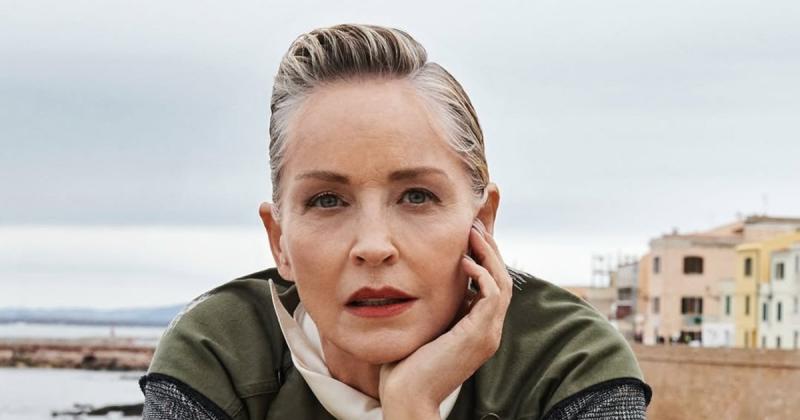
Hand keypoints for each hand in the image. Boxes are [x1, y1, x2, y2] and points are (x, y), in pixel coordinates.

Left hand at [379, 219, 513, 418]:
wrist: (407, 395)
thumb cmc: (407, 365)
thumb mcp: (424, 325)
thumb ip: (433, 305)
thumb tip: (421, 279)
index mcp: (478, 329)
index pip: (492, 285)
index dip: (484, 257)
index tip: (468, 233)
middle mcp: (488, 330)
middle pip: (503, 279)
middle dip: (490, 249)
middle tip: (475, 224)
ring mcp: (488, 334)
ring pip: (503, 283)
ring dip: (489, 254)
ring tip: (473, 232)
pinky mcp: (480, 335)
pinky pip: (493, 295)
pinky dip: (482, 273)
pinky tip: (463, 260)